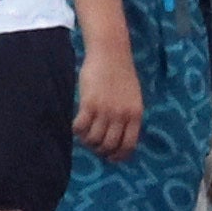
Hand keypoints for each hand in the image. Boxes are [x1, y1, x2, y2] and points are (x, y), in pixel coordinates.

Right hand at [72, 39, 143, 156]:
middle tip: (94, 146)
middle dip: (100, 150)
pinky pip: (81, 127)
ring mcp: (105, 110)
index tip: (111, 158)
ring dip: (87, 141)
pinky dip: (77, 130)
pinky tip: (76, 125)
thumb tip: (119, 136)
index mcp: (135, 114)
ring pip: (94, 138)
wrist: (110, 52)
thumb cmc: (121, 73)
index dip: (118, 155)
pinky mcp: (89, 103)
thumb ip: (128, 115)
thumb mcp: (133, 97)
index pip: (128, 144)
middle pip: (109, 145)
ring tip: (84, 135)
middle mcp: (121, 115)